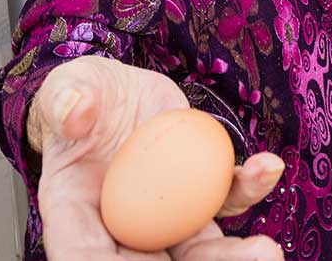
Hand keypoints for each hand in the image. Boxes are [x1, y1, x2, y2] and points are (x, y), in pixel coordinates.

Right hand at [31, 55, 284, 260]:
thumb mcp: (67, 87)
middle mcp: (122, 227)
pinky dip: (250, 188)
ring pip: (199, 250)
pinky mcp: (197, 193)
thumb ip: (64, 98)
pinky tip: (267, 168)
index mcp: (74, 214)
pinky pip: (226, 199)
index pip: (85, 256)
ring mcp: (165, 216)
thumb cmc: (82, 98)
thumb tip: (74, 112)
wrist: (116, 93)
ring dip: (234, 256)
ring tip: (265, 250)